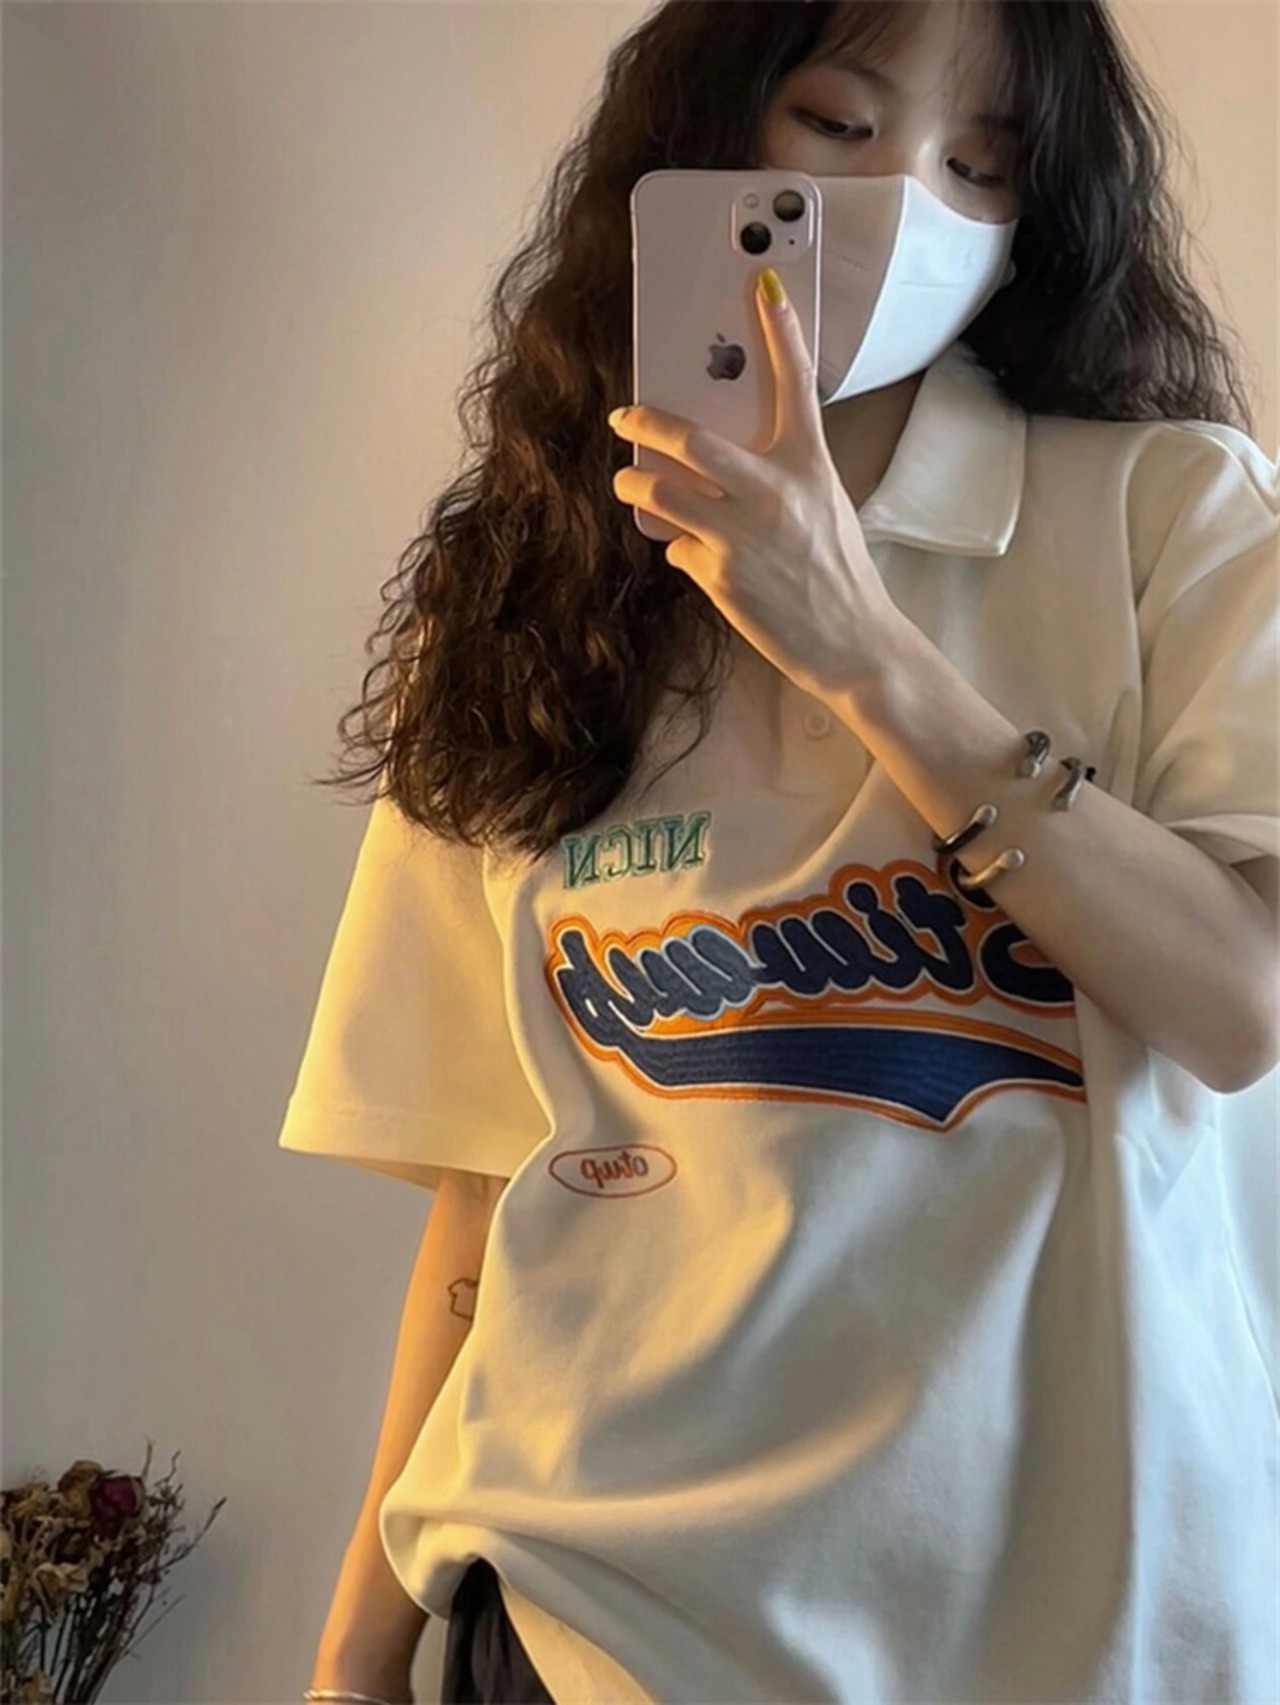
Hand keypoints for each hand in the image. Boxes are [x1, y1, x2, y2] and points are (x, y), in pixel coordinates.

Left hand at [607, 267, 900, 711]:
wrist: (852, 642)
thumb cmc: (838, 572)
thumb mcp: (822, 506)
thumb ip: (778, 477)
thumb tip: (717, 462)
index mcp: (808, 466)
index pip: (795, 384)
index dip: (780, 329)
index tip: (763, 283)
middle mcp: (774, 493)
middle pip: (690, 438)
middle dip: (645, 421)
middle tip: (623, 415)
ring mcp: (742, 535)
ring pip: (661, 491)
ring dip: (635, 484)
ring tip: (630, 483)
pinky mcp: (720, 575)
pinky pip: (678, 547)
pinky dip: (679, 548)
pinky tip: (695, 557)